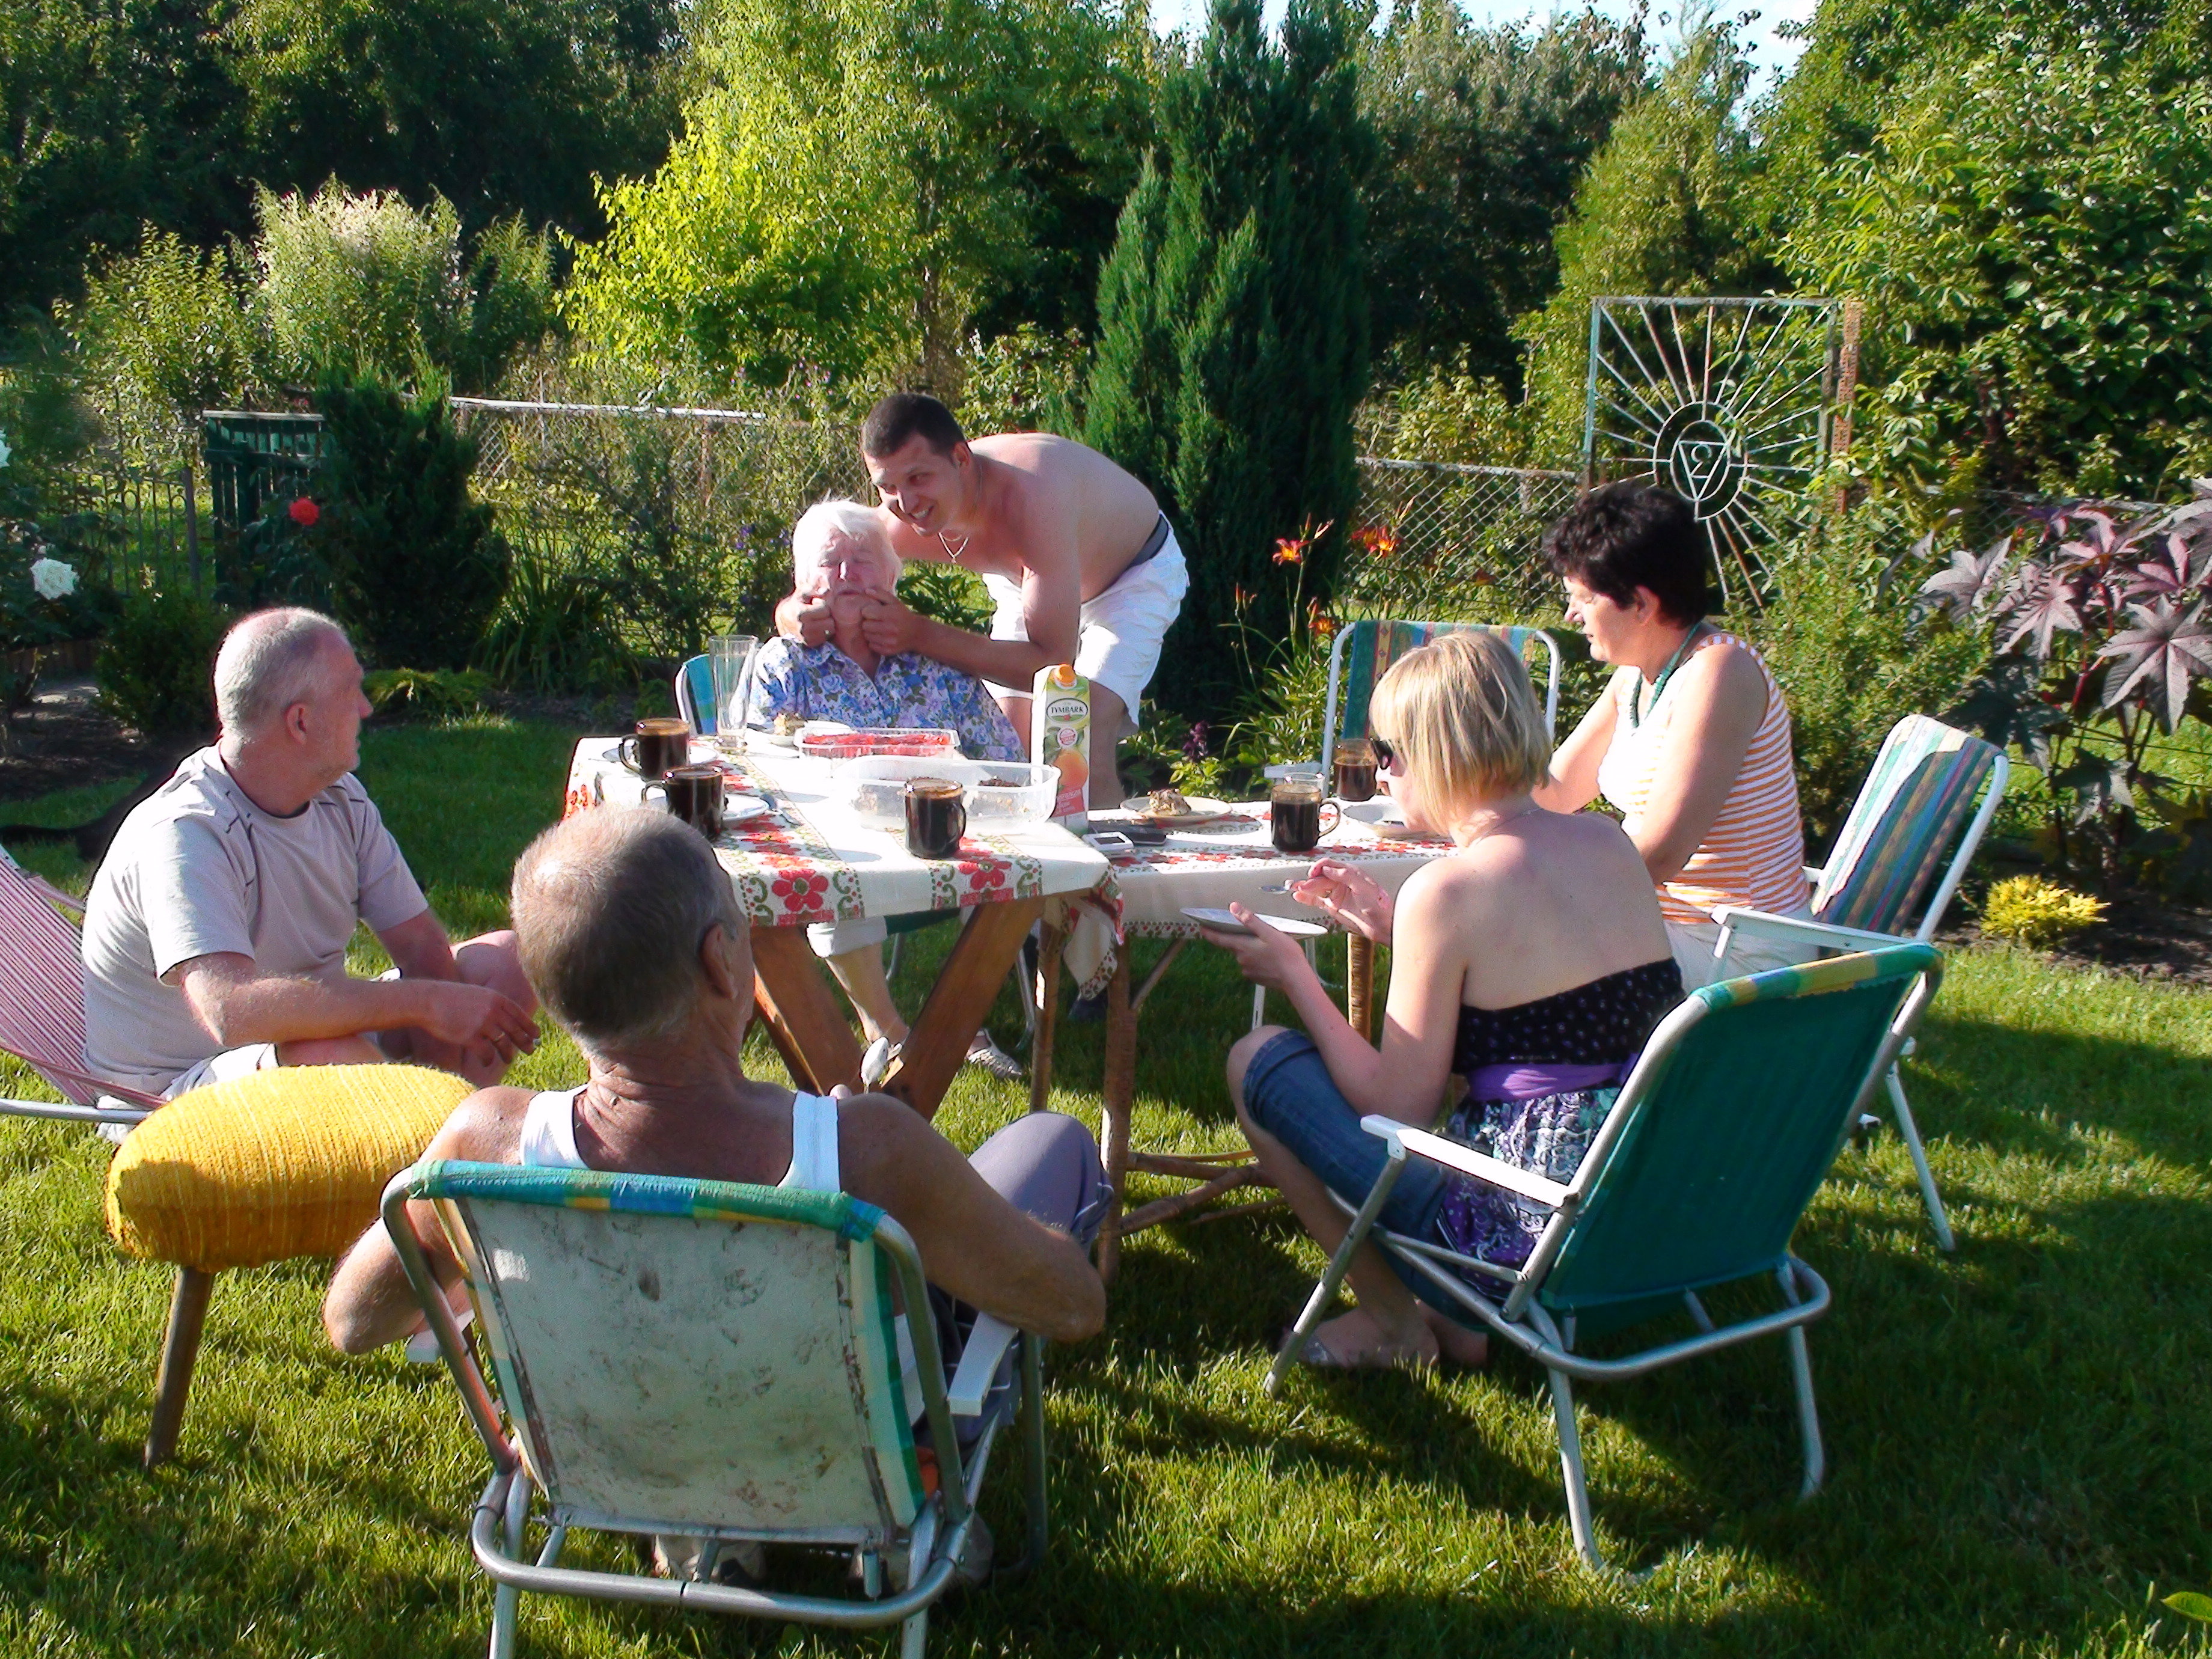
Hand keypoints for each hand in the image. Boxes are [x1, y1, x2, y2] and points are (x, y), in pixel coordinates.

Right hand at [416, 982, 537, 1067]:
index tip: (536, 1035)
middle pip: (515, 1030)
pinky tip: (487, 1063)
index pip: (519, 1014)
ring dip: (508, 1054)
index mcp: (496, 998)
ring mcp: (483, 1024)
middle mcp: (493, 1010)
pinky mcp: (471, 1037)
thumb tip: (505, 1019)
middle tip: (531, 1050)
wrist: (428, 1000)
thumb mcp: (477, 994)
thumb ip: (492, 1005)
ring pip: (503, 1044)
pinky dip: (489, 1060)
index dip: (529, 1026)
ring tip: (508, 1060)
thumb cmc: (450, 998)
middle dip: (524, 1042)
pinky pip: (487, 1053)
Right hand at [776, 589, 832, 646]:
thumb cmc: (797, 603)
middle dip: (827, 617)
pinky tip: (817, 628)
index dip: (823, 606)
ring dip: (827, 625)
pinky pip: (826, 638)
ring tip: (818, 621)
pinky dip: (824, 633)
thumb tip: (825, 591)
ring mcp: (806, 638)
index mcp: (801, 614)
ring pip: (830, 631)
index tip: (815, 605)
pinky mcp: (809, 644)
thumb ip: (814, 590)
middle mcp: (803, 628)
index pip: (825, 610)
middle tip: (819, 614)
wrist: (786, 620)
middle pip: (830, 623)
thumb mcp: (802, 593)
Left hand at [857, 588, 921, 655]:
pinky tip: (881, 637)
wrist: (917, 633)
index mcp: (889, 614)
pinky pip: (872, 645)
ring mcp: (888, 641)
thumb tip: (866, 590)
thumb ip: (880, 594)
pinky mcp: (887, 650)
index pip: (866, 612)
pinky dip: (874, 642)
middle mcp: (889, 628)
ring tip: (878, 629)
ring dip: (870, 632)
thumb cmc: (903, 615)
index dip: (868, 611)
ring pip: (867, 636)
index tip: (874, 612)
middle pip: (865, 625)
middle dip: (868, 622)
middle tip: (875, 621)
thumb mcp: (894, 602)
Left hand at [1196, 903, 1311, 992]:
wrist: (1295, 978)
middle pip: (1234, 946)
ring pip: (1245, 956)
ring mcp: (1247, 970)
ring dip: (1251, 951)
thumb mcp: (1268, 932)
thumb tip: (1234, 907)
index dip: (1209, 933)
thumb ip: (1250, 920)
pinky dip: (1258, 961)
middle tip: (1254, 935)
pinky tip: (1271, 959)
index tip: (1201, 928)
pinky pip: (1252, 966)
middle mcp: (1241, 959)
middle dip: (1240, 939)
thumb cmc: (1285, 953)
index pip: (1219, 939)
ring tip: (1268, 947)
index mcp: (1242, 946)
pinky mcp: (1256, 978)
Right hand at [1289, 858, 1393, 942]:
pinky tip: (1299, 896)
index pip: (1330, 865)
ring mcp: (1337, 894)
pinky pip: (1317, 900)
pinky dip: (1307, 898)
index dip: (1320, 867)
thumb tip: (1329, 869)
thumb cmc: (1379, 905)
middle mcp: (1342, 882)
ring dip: (1305, 887)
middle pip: (1321, 877)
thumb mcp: (1364, 886)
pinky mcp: (1333, 907)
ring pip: (1317, 888)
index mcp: (1350, 873)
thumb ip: (1346, 875)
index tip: (1312, 873)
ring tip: (1293, 888)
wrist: (1382, 925)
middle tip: (1301, 885)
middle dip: (1310, 880)